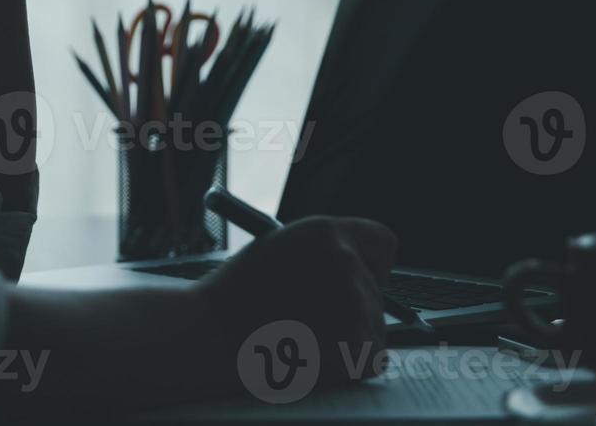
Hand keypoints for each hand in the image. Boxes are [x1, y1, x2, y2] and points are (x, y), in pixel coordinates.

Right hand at [199, 217, 396, 386]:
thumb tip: (359, 269)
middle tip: (309, 317)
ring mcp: (354, 303)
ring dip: (350, 337)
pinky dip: (350, 365)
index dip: (368, 263)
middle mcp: (347, 261)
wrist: (211, 330)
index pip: (384, 243)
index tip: (347, 280)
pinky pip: (372, 358)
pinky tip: (314, 355)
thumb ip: (325, 254)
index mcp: (329, 231)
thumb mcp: (283, 248)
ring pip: (375, 328)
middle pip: (377, 292)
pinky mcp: (356, 344)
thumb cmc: (239, 292)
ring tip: (303, 336)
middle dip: (352, 308)